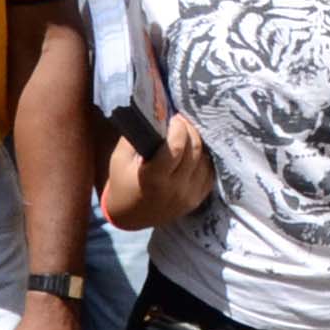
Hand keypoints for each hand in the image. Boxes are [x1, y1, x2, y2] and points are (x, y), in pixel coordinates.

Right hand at [109, 113, 214, 229]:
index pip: (177, 146)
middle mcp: (175, 188)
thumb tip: (157, 113)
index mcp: (153, 178)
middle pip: (195, 149)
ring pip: (205, 160)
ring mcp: (189, 196)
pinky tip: (193, 152)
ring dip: (198, 143)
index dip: (178, 126)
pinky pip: (209, 173)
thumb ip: (138, 136)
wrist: (129, 216)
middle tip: (181, 121)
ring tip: (186, 134)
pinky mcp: (197, 200)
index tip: (173, 117)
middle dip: (190, 129)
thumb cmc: (122, 183)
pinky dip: (203, 159)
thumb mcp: (120, 158)